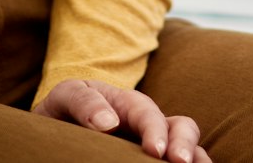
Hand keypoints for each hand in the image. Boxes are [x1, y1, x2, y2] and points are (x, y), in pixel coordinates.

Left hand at [32, 78, 209, 162]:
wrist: (57, 125)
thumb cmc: (63, 110)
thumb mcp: (67, 96)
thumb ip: (83, 102)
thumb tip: (108, 123)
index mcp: (127, 103)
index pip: (147, 112)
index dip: (154, 129)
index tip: (155, 151)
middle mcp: (148, 123)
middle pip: (181, 126)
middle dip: (184, 143)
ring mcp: (152, 144)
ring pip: (188, 145)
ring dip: (196, 157)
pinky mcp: (150, 159)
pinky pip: (178, 161)